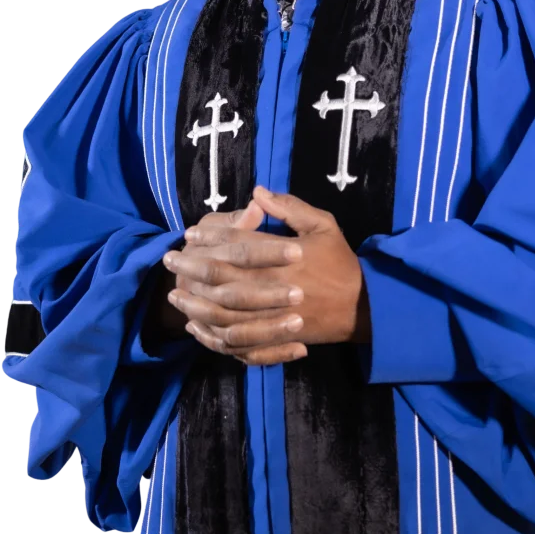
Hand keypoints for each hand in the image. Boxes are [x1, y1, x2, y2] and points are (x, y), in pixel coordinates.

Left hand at [163, 185, 370, 364]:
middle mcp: (276, 287)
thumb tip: (257, 192)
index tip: (189, 234)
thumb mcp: (323, 226)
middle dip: (192, 268)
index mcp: (286, 257)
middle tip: (169, 260)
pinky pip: (237, 341)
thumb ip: (290, 208)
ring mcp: (274, 317)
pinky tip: (196, 328)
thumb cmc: (341, 262)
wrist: (364, 306)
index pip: (239, 245)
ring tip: (175, 294)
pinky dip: (213, 336)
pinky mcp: (275, 338)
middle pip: (224, 278)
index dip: (211, 238)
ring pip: (224, 313)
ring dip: (195, 304)